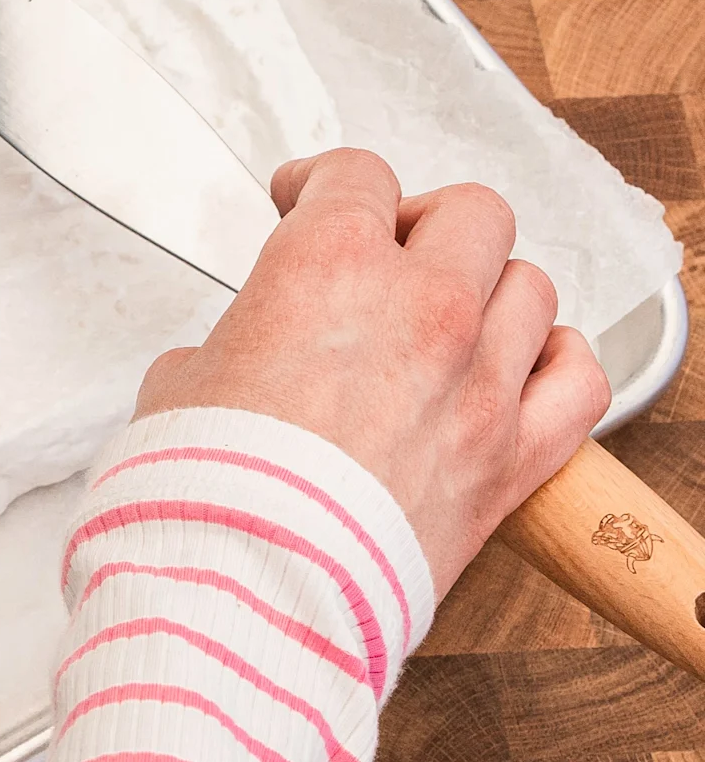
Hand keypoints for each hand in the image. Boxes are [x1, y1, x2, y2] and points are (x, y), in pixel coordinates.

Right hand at [136, 148, 610, 595]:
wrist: (250, 588)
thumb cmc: (209, 489)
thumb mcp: (181, 383)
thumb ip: (228, 347)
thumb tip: (235, 364)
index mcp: (330, 263)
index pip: (357, 173)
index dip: (324, 182)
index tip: (309, 201)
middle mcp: (420, 305)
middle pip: (469, 212)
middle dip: (424, 224)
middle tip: (389, 255)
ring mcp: (477, 379)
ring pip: (531, 285)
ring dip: (492, 293)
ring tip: (453, 321)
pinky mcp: (512, 456)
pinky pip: (580, 379)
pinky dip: (558, 364)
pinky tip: (524, 367)